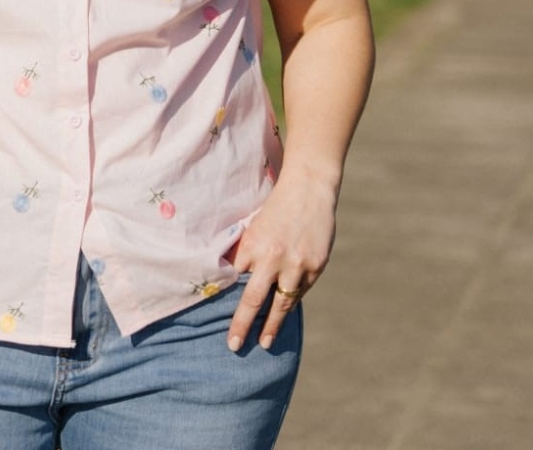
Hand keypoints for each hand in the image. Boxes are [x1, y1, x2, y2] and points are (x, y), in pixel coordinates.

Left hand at [225, 173, 337, 351]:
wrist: (308, 187)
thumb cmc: (276, 206)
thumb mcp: (254, 225)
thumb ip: (246, 250)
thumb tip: (232, 275)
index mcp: (252, 245)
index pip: (235, 280)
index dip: (227, 299)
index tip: (217, 311)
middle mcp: (273, 258)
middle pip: (253, 300)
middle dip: (242, 324)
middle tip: (234, 345)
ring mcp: (296, 264)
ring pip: (282, 303)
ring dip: (272, 325)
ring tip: (265, 342)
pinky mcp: (316, 267)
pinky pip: (301, 291)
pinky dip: (292, 302)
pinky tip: (285, 313)